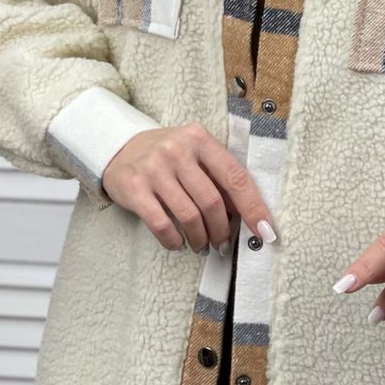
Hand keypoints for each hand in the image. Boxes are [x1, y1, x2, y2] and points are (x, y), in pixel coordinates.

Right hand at [102, 122, 275, 255]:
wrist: (119, 148)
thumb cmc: (168, 157)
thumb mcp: (195, 155)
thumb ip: (218, 177)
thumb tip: (247, 214)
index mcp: (200, 139)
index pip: (235, 177)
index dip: (253, 207)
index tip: (265, 231)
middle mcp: (177, 150)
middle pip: (212, 201)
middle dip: (222, 230)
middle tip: (223, 244)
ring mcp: (153, 168)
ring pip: (189, 216)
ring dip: (200, 238)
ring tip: (201, 245)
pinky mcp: (134, 188)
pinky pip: (162, 224)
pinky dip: (174, 241)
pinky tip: (178, 243)